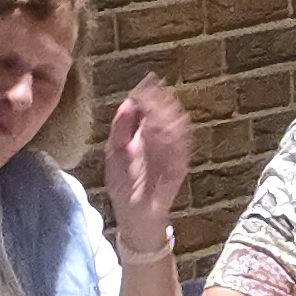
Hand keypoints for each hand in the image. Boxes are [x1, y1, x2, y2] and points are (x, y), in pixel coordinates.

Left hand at [103, 74, 190, 248]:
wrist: (134, 215)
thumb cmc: (123, 184)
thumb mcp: (114, 152)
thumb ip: (120, 127)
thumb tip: (128, 102)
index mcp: (143, 135)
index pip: (150, 108)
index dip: (150, 94)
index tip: (150, 80)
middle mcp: (159, 142)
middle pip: (165, 114)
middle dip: (161, 100)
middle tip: (157, 88)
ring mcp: (170, 155)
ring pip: (176, 128)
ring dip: (171, 115)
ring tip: (163, 102)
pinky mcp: (178, 169)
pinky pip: (181, 150)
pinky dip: (178, 137)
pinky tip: (172, 124)